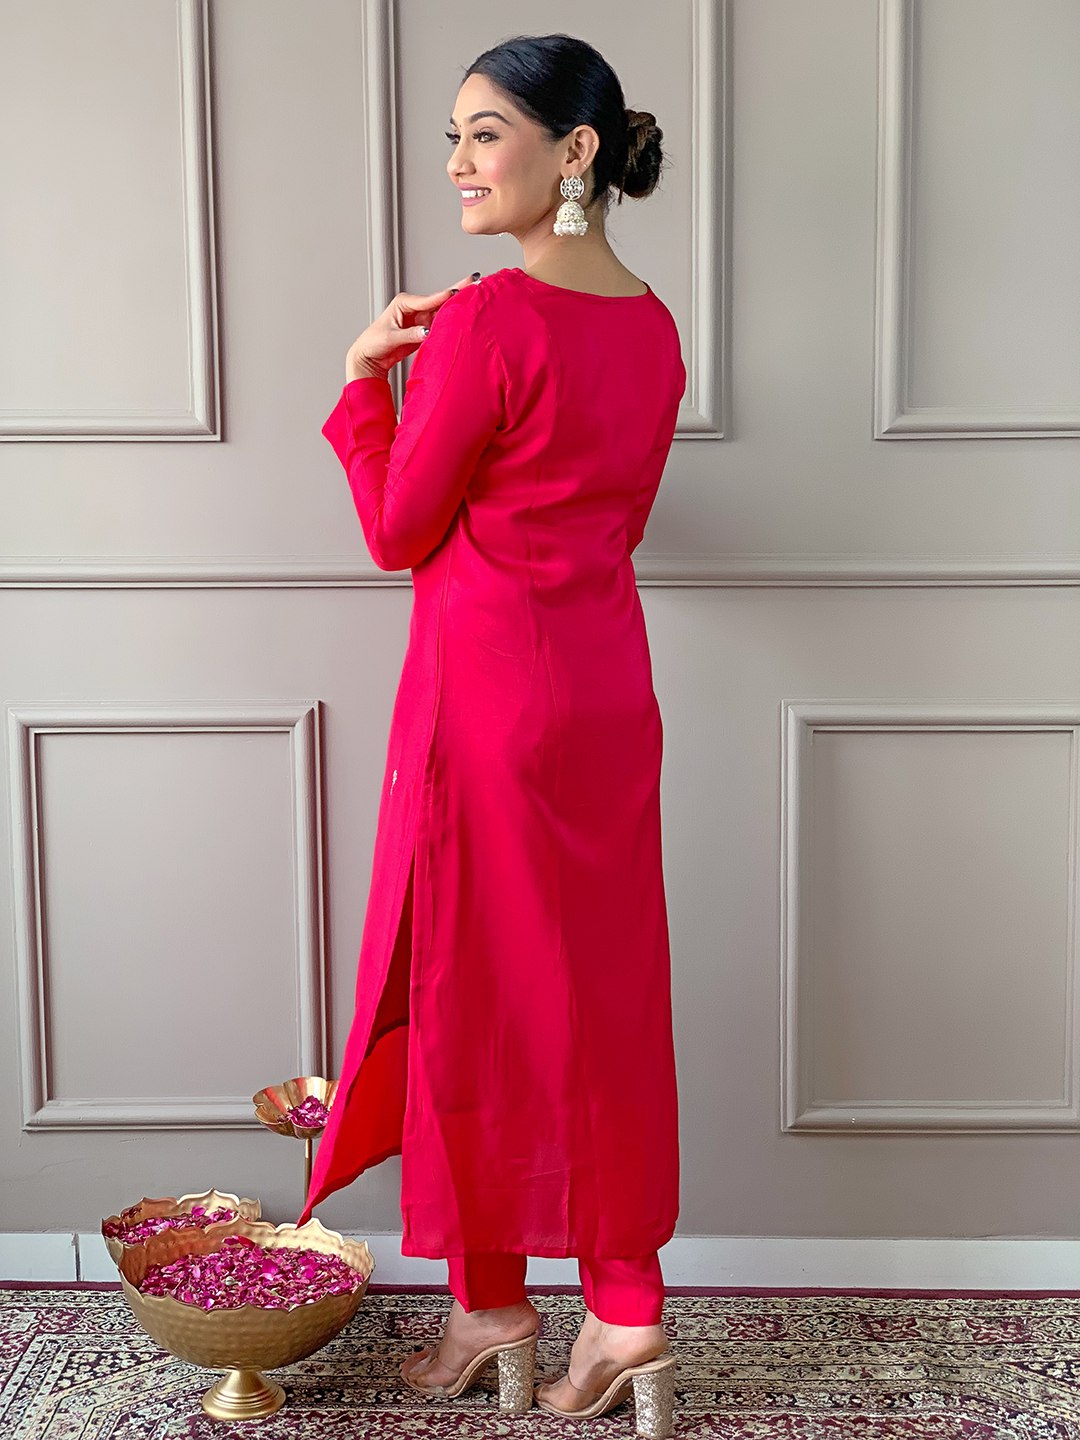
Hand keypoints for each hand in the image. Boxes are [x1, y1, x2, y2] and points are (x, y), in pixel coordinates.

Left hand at [345, 273, 479, 381]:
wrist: (370, 357)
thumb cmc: (374, 343)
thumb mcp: (391, 338)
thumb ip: (410, 335)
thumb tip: (427, 332)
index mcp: (403, 303)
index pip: (427, 300)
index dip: (442, 297)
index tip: (456, 293)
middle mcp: (414, 308)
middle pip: (439, 300)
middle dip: (457, 290)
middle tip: (474, 280)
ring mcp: (420, 318)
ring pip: (442, 311)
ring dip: (457, 306)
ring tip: (475, 296)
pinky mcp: (424, 329)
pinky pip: (440, 325)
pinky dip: (452, 322)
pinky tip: (465, 316)